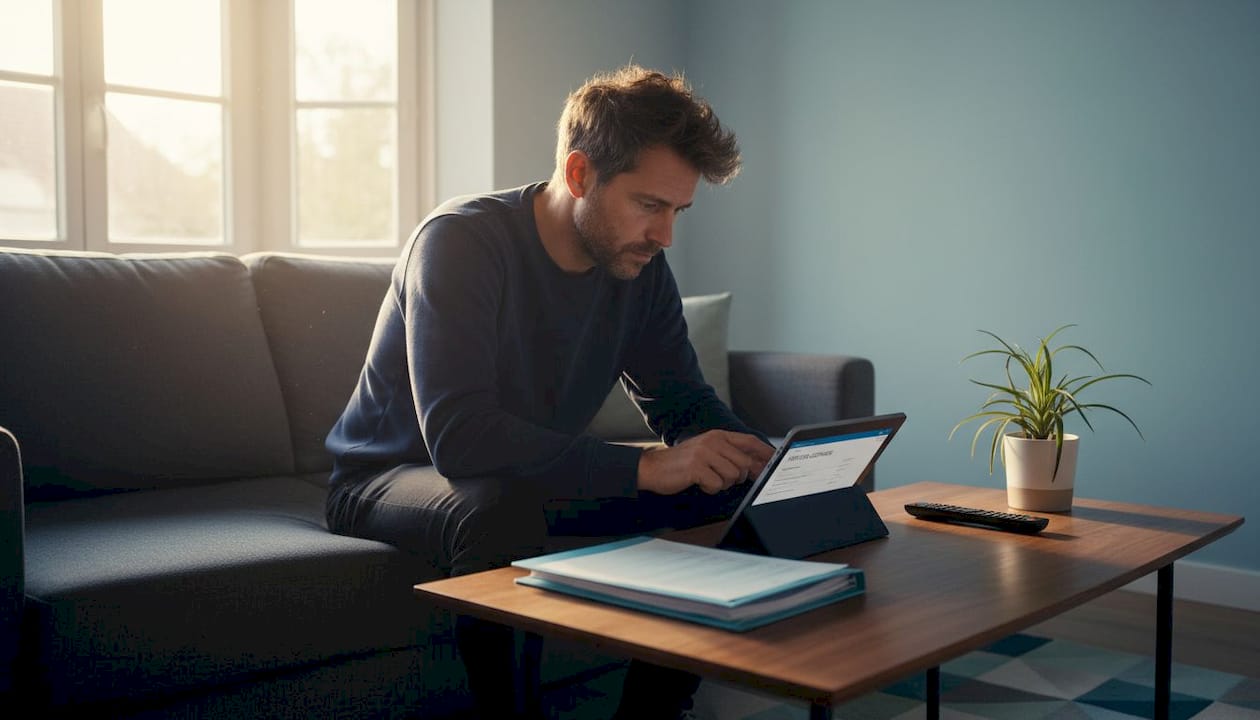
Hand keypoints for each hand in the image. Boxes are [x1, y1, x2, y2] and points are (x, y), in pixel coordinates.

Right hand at [637, 431, 774, 495]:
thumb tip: (755, 467)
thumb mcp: (706, 452)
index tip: (776, 461)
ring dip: (722, 484)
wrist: (652, 468)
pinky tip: (699, 483)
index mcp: (717, 436)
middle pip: (744, 463)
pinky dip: (710, 489)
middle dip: (737, 477)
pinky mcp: (697, 467)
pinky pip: (717, 484)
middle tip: (720, 478)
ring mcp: (705, 453)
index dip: (765, 452)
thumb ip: (729, 455)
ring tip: (707, 479)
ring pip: (732, 476)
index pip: (749, 441)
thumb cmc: (681, 463)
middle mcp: (713, 441)